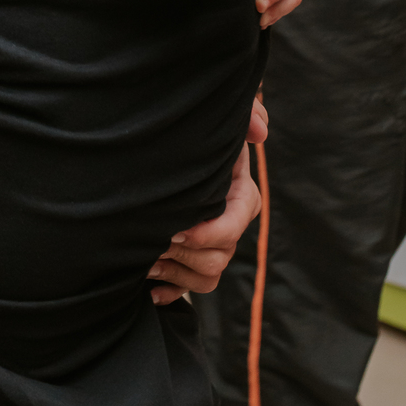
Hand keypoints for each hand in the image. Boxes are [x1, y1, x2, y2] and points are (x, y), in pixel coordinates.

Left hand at [148, 133, 261, 304]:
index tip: (176, 228)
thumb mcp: (222, 120)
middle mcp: (232, 227)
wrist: (169, 157)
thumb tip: (261, 134)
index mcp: (242, 197)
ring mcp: (216, 247)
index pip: (235, 224)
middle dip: (182, 253)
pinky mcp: (195, 263)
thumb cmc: (197, 136)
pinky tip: (151, 288)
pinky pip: (193, 289)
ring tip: (144, 258)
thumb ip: (247, 114)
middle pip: (219, 257)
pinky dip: (171, 291)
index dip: (207, 233)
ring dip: (174, 272)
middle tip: (150, 241)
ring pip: (207, 276)